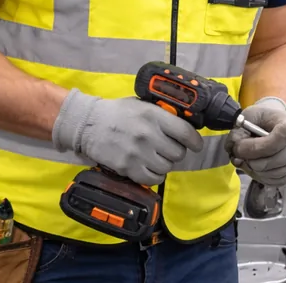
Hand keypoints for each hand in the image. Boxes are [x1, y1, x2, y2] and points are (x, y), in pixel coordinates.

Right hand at [52, 88, 204, 185]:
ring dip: (165, 164)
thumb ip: (162, 115)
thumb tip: (184, 124)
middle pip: (178, 153)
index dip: (195, 141)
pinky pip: (152, 179)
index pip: (185, 133)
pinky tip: (150, 169)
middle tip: (169, 150)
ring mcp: (137, 153)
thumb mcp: (143, 105)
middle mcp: (148, 135)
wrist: (88, 123)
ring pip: (166, 168)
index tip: (196, 145)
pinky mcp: (127, 167)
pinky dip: (155, 176)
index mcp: (154, 116)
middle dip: (176, 152)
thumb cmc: (118, 112)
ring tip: (157, 158)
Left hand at [225, 97, 285, 186]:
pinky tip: (254, 168)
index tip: (239, 147)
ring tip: (245, 162)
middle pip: (276, 160)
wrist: (278, 124)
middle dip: (251, 162)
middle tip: (238, 157)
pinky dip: (262, 178)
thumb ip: (239, 130)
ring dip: (255, 171)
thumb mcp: (250, 116)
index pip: (279, 138)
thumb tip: (235, 148)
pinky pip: (277, 181)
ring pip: (275, 174)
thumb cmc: (264, 120)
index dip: (255, 147)